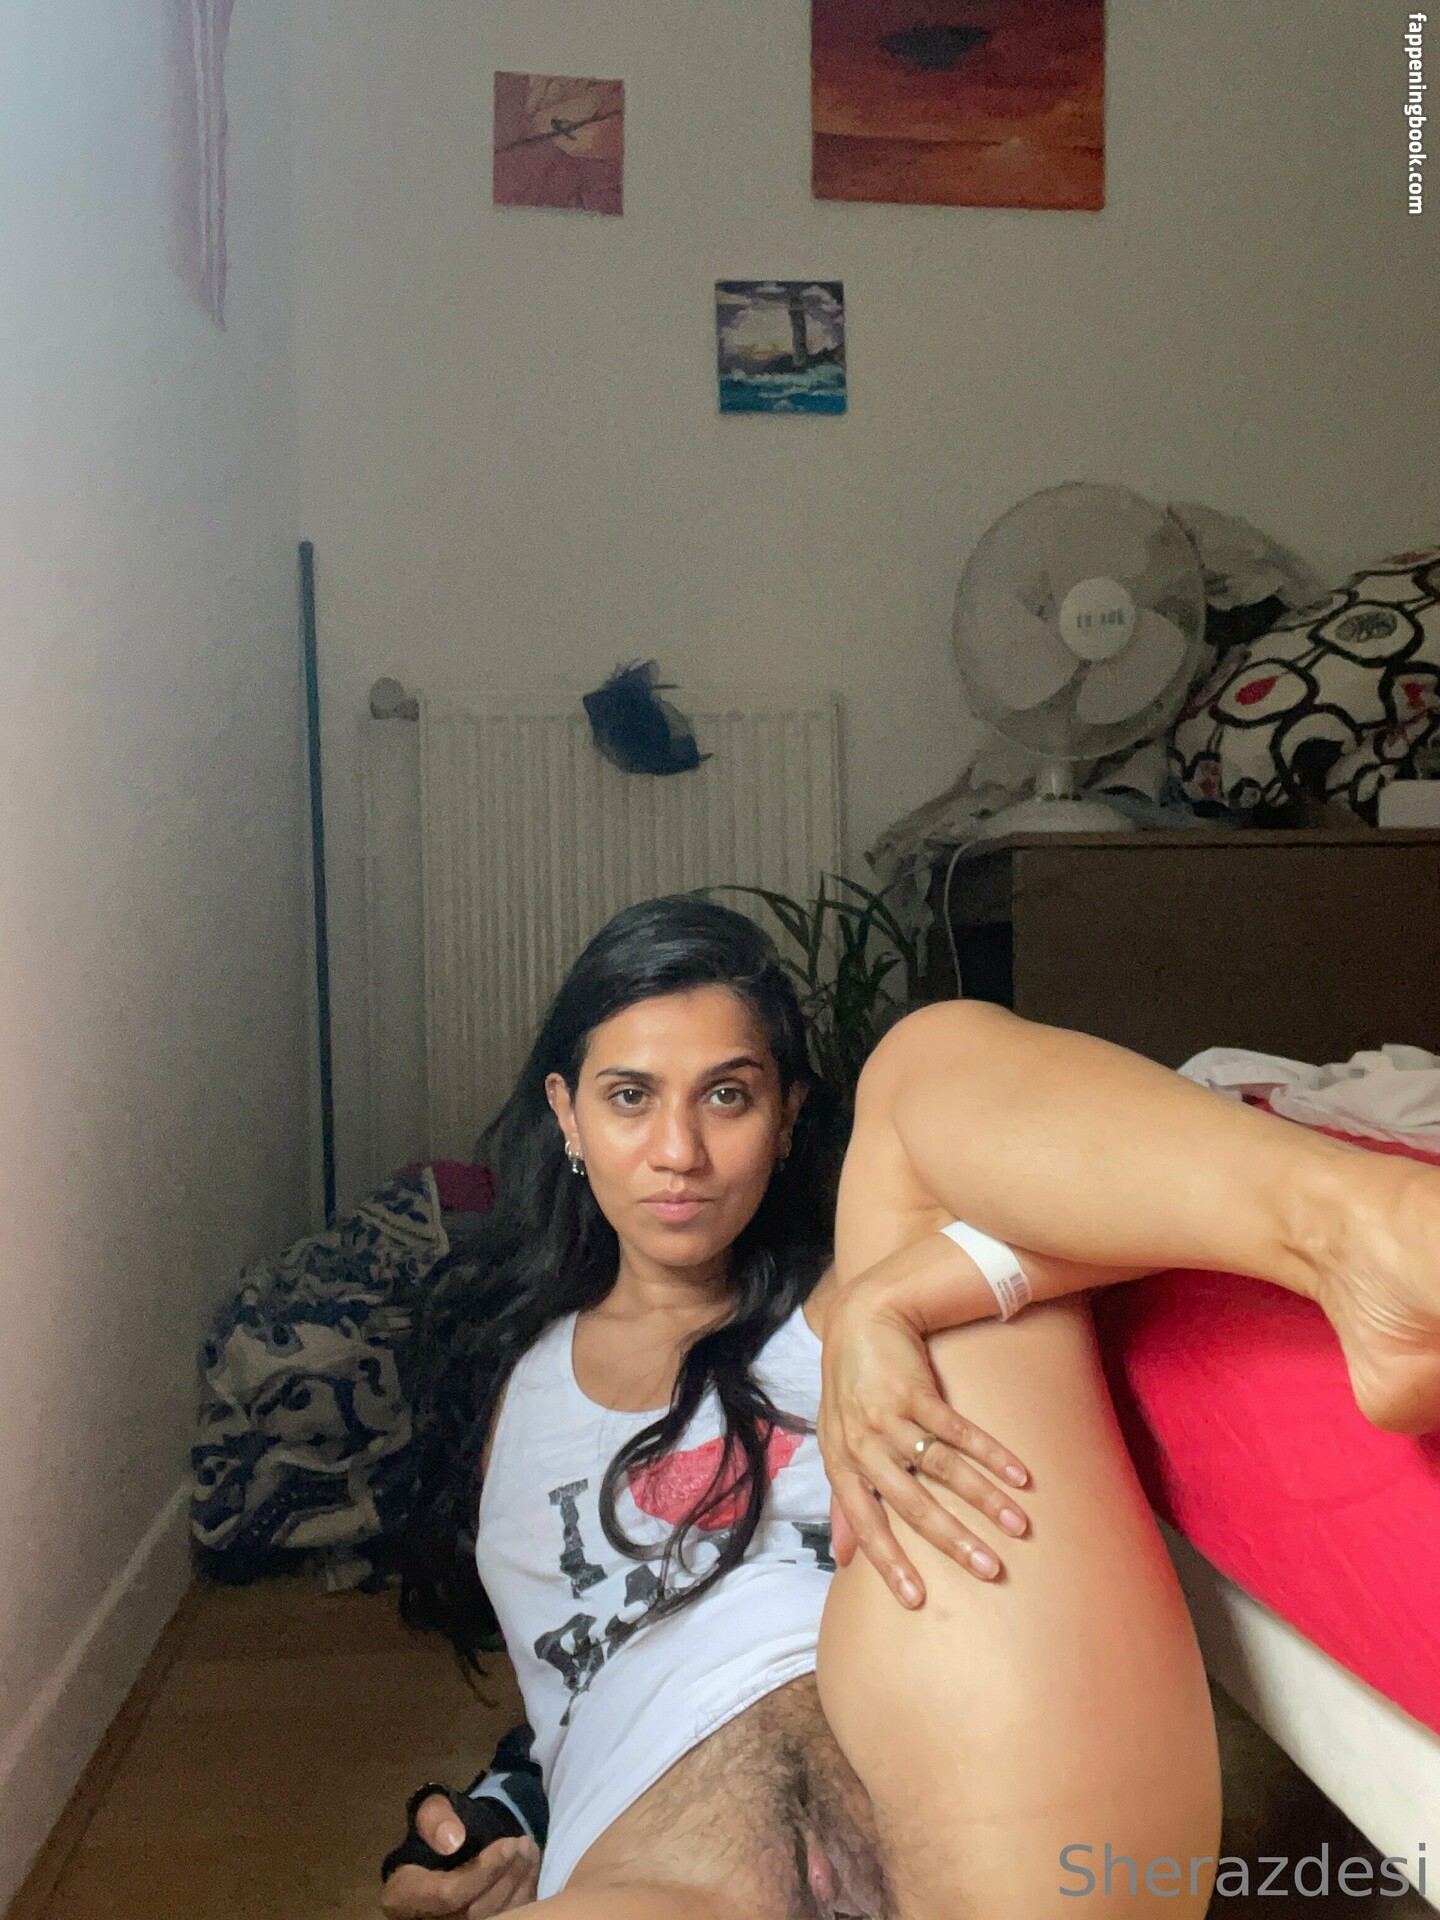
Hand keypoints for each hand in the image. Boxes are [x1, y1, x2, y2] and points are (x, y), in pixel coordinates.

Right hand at [380, 1795, 539, 1917]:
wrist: (441, 1851)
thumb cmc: (435, 1830)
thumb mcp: (430, 1809)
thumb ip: (435, 1818)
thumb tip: (452, 1841)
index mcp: (404, 1895)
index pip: (448, 1894)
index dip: (483, 1871)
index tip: (509, 1844)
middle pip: (474, 1912)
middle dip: (506, 1876)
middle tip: (524, 1843)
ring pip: (493, 1919)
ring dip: (519, 1885)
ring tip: (529, 1851)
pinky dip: (524, 1896)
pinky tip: (530, 1868)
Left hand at [819, 1248, 1031, 1607]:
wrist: (860, 1321)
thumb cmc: (849, 1390)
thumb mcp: (836, 1445)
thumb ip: (843, 1503)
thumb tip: (842, 1560)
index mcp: (843, 1464)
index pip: (866, 1523)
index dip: (890, 1562)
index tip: (918, 1600)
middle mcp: (864, 1445)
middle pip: (912, 1502)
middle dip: (953, 1540)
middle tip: (989, 1569)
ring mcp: (890, 1416)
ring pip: (942, 1468)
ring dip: (984, 1499)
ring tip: (1019, 1526)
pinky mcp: (916, 1390)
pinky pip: (958, 1430)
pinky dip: (991, 1453)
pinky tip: (1020, 1475)